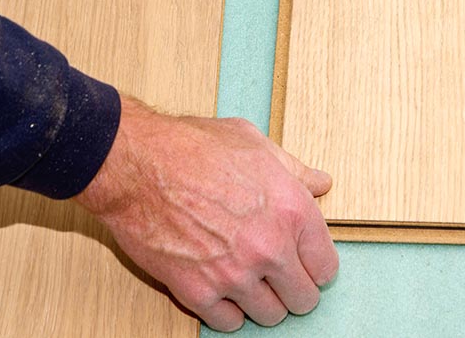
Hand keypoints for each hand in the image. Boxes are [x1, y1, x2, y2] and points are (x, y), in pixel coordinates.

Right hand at [76, 96, 339, 331]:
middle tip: (277, 275)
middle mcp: (269, 247)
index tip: (303, 261)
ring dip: (261, 300)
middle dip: (292, 288)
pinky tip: (220, 287)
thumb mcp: (254, 144)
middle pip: (303, 299)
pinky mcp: (198, 292)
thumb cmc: (192, 147)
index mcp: (292, 209)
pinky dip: (227, 310)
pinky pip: (228, 323)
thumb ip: (294, 169)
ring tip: (247, 279)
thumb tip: (320, 183)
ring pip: (269, 316)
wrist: (138, 164)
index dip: (314, 263)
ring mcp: (234, 274)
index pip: (326, 266)